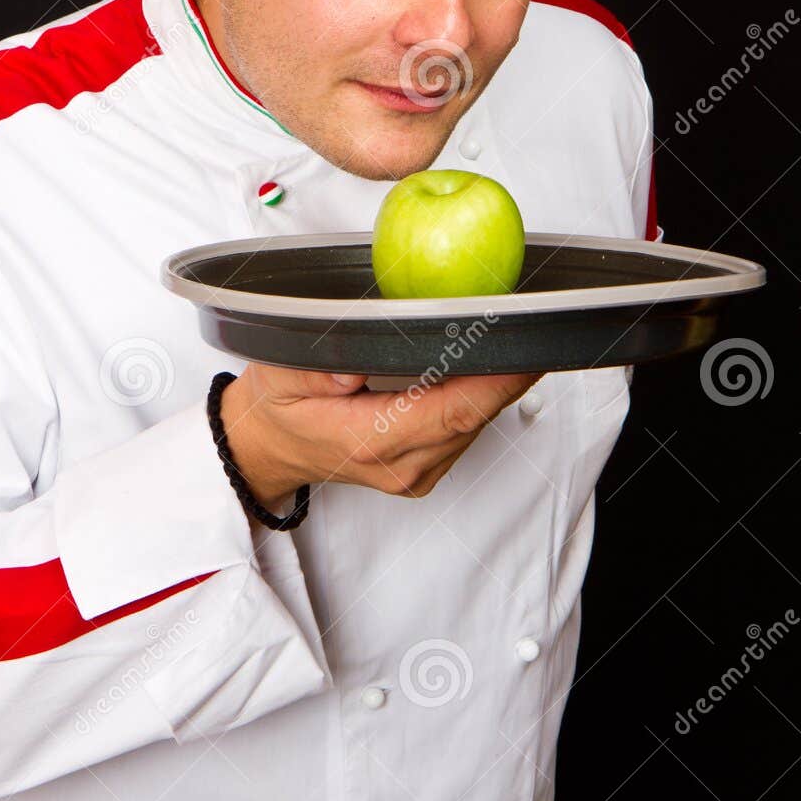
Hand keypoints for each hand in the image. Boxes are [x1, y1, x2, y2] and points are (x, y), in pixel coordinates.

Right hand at [220, 362, 544, 512]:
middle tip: (529, 327)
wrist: (270, 449)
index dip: (494, 384)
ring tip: (507, 339)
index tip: (525, 353)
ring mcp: (415, 473)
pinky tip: (480, 368)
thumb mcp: (275, 378)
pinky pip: (463, 433)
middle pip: (473, 418)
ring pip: (474, 426)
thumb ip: (310, 370)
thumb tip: (351, 370)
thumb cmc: (277, 410)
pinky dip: (476, 399)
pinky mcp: (425, 469)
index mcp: (368, 442)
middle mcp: (399, 466)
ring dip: (493, 386)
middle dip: (506, 375)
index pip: (450, 413)